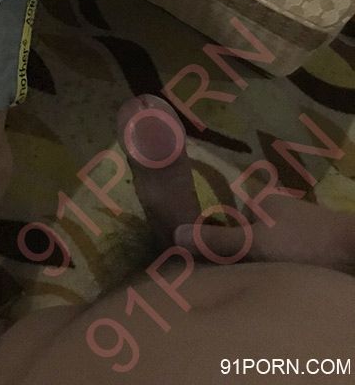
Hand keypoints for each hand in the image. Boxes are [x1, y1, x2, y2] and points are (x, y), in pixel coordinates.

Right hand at [174, 195, 354, 274]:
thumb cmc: (302, 243)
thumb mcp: (253, 243)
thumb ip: (216, 241)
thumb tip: (173, 233)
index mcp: (262, 199)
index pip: (227, 216)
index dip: (216, 239)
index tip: (206, 262)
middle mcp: (278, 209)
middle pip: (247, 234)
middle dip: (238, 255)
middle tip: (226, 280)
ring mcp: (297, 228)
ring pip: (266, 250)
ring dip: (259, 267)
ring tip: (248, 287)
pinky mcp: (313, 248)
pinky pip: (284, 260)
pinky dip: (277, 272)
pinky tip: (274, 288)